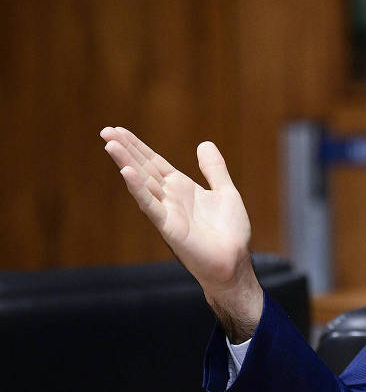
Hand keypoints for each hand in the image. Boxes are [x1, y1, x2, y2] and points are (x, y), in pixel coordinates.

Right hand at [101, 126, 262, 340]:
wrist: (235, 261)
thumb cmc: (231, 233)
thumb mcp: (226, 192)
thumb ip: (214, 169)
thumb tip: (204, 143)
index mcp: (181, 188)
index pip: (154, 162)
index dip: (137, 146)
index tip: (118, 130)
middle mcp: (170, 198)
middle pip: (144, 168)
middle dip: (126, 150)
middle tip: (105, 131)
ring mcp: (167, 212)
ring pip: (143, 183)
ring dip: (126, 163)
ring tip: (110, 144)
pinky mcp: (169, 227)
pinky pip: (151, 206)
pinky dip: (139, 189)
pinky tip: (127, 172)